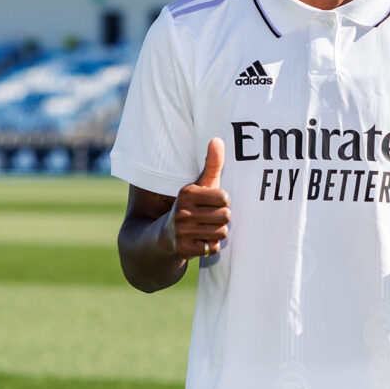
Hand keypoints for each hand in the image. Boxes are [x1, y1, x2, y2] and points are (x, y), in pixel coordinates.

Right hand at [161, 138, 230, 259]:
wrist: (163, 236)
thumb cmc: (190, 206)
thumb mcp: (200, 184)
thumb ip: (212, 163)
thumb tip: (217, 139)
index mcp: (187, 193)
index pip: (225, 198)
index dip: (223, 202)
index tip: (212, 203)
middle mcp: (181, 211)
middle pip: (226, 216)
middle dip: (222, 218)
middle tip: (209, 218)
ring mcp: (181, 231)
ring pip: (221, 233)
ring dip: (218, 233)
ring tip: (205, 228)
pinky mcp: (183, 249)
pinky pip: (213, 248)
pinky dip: (211, 246)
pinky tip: (200, 240)